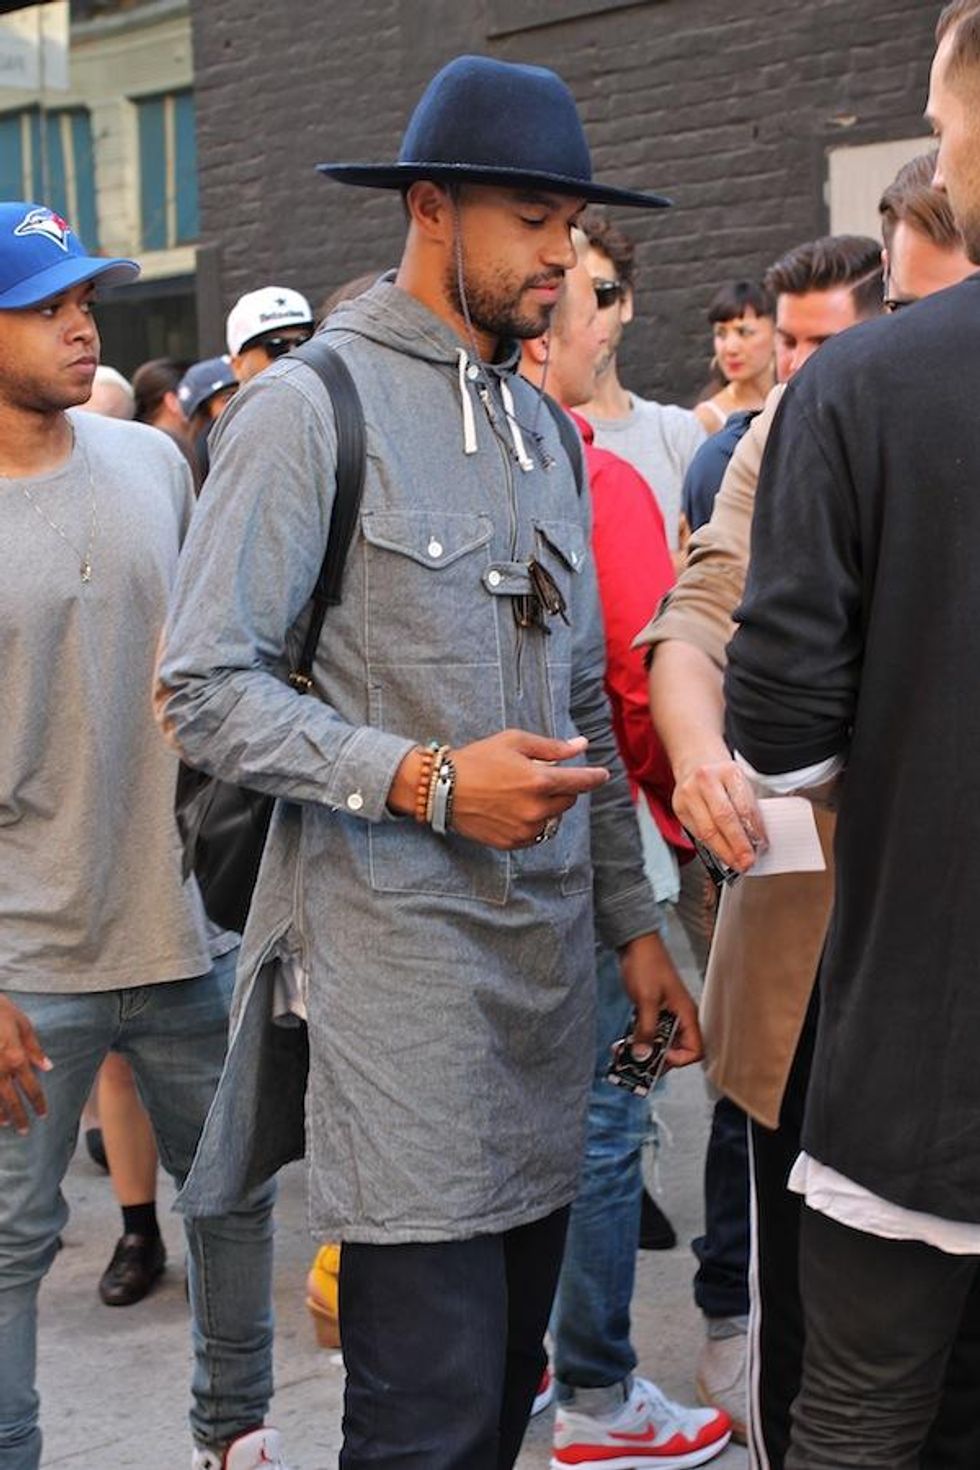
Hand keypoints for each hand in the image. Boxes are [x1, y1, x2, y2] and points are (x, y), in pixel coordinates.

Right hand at [0, 996, 51, 1133]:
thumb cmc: (0, 1010)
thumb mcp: (23, 1025)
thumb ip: (35, 1048)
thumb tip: (47, 1067)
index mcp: (16, 1058)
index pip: (31, 1087)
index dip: (37, 1103)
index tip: (42, 1115)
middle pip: (11, 1100)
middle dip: (19, 1116)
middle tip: (24, 1131)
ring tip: (5, 1124)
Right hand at [388, 730, 608, 848]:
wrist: (441, 789)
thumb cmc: (478, 759)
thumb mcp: (514, 742)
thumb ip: (552, 747)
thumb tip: (581, 745)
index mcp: (539, 781)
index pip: (581, 782)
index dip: (595, 777)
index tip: (603, 774)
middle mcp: (536, 809)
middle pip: (568, 800)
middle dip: (562, 788)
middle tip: (541, 776)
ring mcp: (524, 829)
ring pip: (553, 818)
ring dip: (548, 806)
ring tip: (523, 793)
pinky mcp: (512, 843)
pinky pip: (536, 833)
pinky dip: (533, 821)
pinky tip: (514, 809)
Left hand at [617, 931, 701, 1067]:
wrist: (635, 942)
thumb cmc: (647, 964)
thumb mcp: (646, 999)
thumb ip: (646, 1029)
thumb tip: (643, 1055)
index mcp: (686, 1014)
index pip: (695, 1050)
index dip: (679, 1059)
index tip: (659, 1057)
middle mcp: (679, 1017)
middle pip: (676, 1050)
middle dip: (657, 1059)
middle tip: (637, 1063)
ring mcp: (666, 1015)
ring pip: (660, 1043)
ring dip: (644, 1051)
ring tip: (625, 1055)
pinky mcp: (653, 1011)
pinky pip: (649, 1033)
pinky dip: (638, 1040)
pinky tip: (623, 1044)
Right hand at [672, 752, 765, 872]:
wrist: (696, 761)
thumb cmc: (722, 774)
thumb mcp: (740, 782)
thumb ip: (748, 807)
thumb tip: (756, 839)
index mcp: (729, 771)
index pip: (744, 806)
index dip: (754, 830)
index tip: (761, 845)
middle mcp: (706, 780)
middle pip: (723, 819)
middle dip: (737, 845)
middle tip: (748, 861)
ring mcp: (689, 793)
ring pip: (707, 830)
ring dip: (724, 851)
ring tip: (736, 862)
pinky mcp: (678, 807)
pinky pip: (697, 832)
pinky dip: (712, 846)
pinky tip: (721, 853)